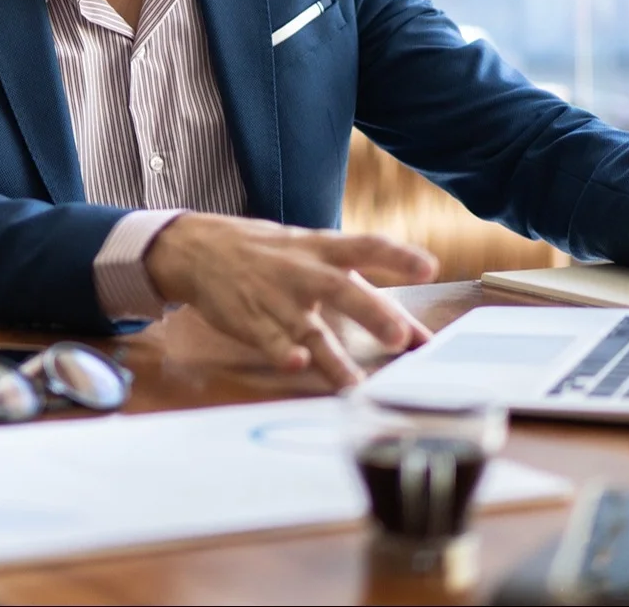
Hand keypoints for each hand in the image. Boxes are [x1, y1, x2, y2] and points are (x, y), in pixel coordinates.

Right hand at [144, 213, 437, 388]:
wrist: (199, 248)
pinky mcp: (252, 321)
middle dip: (372, 313)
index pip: (367, 246)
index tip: (429, 266)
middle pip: (343, 290)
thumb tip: (416, 333)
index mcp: (322, 249)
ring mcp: (277, 299)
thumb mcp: (314, 256)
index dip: (398, 256)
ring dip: (333, 358)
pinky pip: (270, 341)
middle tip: (399, 337)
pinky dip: (282, 352)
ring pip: (310, 330)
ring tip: (354, 383)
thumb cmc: (270, 254)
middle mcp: (303, 272)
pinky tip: (296, 364)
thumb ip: (364, 292)